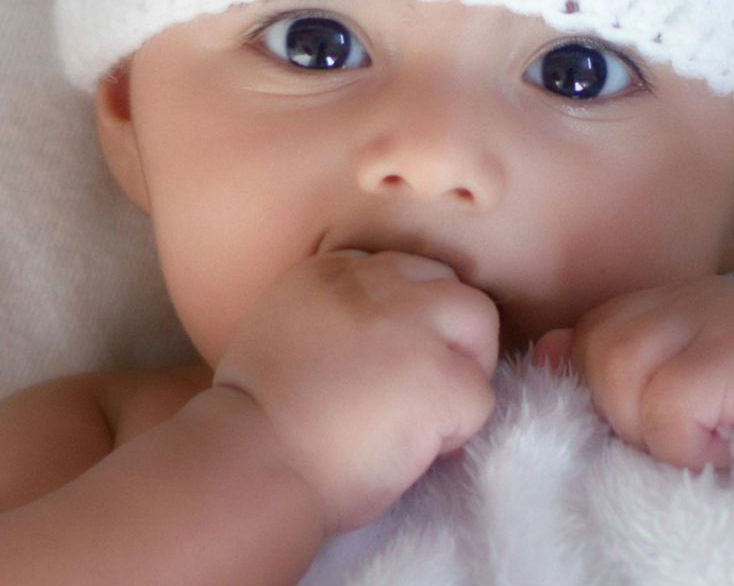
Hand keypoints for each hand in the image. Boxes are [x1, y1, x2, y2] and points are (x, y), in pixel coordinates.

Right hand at [212, 249, 499, 531]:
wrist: (252, 464)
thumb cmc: (254, 420)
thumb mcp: (282, 328)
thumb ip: (334, 313)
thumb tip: (384, 335)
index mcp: (333, 270)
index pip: (406, 271)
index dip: (411, 318)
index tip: (391, 363)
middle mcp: (378, 284)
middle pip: (451, 287)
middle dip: (450, 336)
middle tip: (423, 389)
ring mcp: (413, 327)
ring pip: (481, 323)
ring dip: (465, 370)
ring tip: (430, 414)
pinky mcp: (441, 378)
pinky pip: (481, 396)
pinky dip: (460, 428)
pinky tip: (420, 448)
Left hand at [533, 276, 733, 470]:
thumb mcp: (655, 408)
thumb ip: (600, 374)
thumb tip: (542, 350)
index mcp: (667, 300)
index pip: (585, 334)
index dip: (605, 394)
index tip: (660, 425)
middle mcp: (694, 290)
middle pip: (596, 349)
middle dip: (625, 414)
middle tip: (688, 437)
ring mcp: (722, 310)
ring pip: (620, 372)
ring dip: (656, 433)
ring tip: (707, 441)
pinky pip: (665, 403)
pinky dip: (686, 445)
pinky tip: (728, 445)